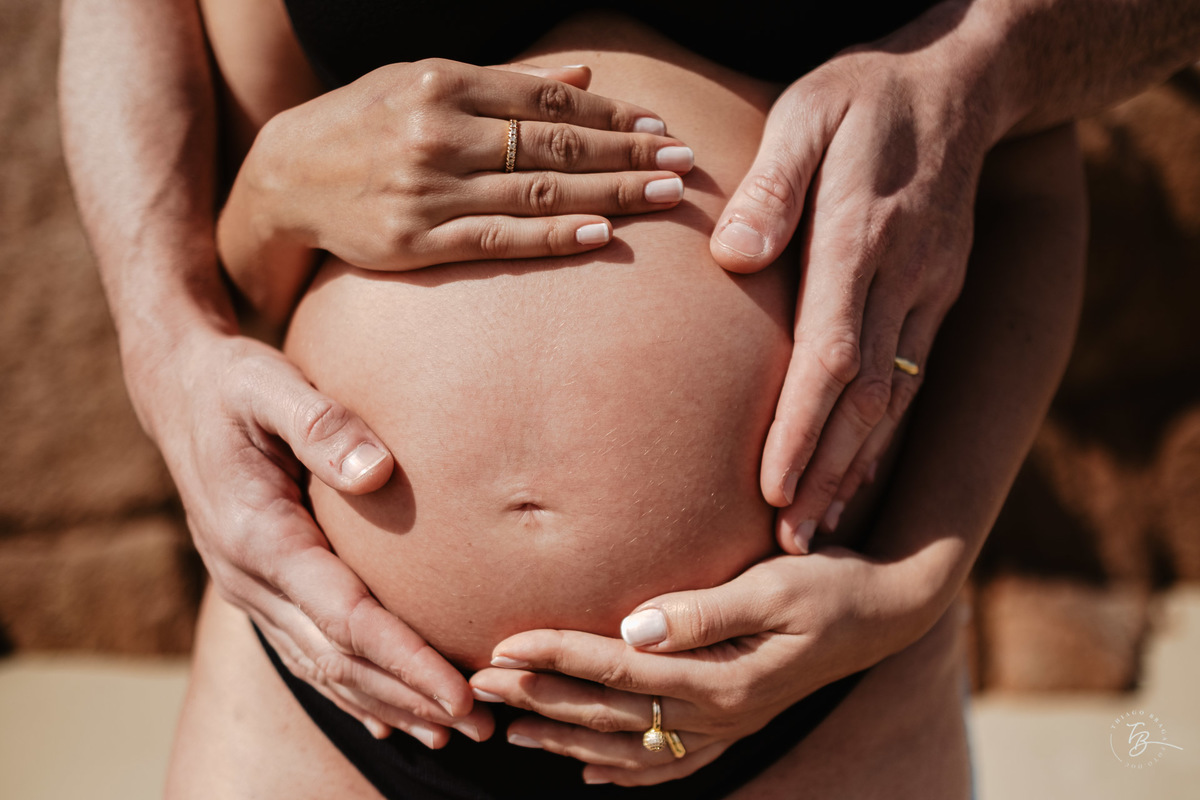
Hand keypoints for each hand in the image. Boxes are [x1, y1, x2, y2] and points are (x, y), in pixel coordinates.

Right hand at [131, 325, 492, 746]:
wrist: (176, 391)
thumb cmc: (233, 384)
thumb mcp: (270, 386)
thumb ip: (321, 424)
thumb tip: (376, 470)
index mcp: (259, 537)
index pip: (345, 618)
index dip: (404, 660)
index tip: (459, 692)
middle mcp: (251, 578)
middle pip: (340, 659)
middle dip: (410, 697)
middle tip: (481, 729)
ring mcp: (252, 589)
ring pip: (324, 667)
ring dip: (388, 703)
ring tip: (450, 732)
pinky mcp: (262, 586)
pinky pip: (308, 652)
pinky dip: (352, 689)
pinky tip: (389, 717)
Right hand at [224, 59, 693, 318]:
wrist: (281, 179)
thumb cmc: (362, 125)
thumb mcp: (423, 82)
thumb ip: (506, 83)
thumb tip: (587, 74)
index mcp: (443, 82)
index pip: (547, 97)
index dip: (612, 111)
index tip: (661, 125)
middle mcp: (439, 131)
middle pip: (554, 141)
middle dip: (627, 151)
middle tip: (684, 162)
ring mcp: (427, 188)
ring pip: (535, 189)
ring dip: (608, 191)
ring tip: (665, 196)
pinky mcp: (415, 242)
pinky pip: (497, 239)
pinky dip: (551, 236)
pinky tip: (598, 235)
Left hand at [470, 549, 930, 785]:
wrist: (885, 611)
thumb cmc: (829, 584)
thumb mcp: (773, 586)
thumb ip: (704, 611)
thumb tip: (634, 625)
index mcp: (722, 680)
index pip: (618, 667)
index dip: (557, 654)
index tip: (503, 644)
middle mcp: (718, 715)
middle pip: (610, 710)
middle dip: (541, 696)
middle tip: (480, 685)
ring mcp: (725, 727)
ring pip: (627, 744)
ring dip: (565, 735)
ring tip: (511, 729)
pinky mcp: (732, 723)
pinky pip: (666, 761)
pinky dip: (621, 768)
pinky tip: (587, 768)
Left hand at [708, 10, 998, 552]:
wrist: (960, 86)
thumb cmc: (864, 98)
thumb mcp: (809, 112)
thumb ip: (774, 185)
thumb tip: (734, 258)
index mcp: (864, 239)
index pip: (833, 354)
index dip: (802, 428)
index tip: (771, 488)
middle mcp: (904, 280)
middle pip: (865, 397)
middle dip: (826, 474)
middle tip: (789, 544)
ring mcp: (928, 293)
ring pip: (893, 400)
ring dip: (855, 469)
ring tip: (816, 532)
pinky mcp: (935, 297)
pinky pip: (909, 381)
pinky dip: (882, 437)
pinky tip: (858, 476)